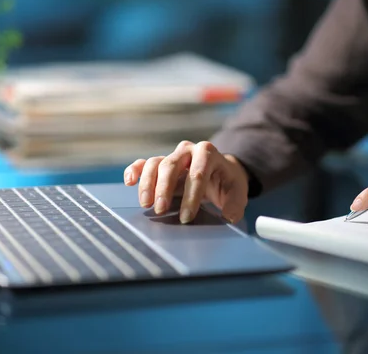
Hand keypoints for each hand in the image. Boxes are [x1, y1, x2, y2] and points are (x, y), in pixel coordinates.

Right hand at [123, 141, 248, 223]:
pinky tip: (129, 182)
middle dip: (164, 189)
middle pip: (171, 165)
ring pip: (155, 163)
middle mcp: (188, 150)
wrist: (221, 171)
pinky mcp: (161, 162)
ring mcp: (173, 155)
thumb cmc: (228, 181)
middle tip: (161, 210)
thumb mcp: (238, 191)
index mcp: (208, 153)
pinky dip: (134, 171)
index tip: (187, 217)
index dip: (191, 196)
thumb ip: (236, 204)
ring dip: (148, 184)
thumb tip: (228, 216)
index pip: (197, 174)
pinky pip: (144, 163)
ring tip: (146, 204)